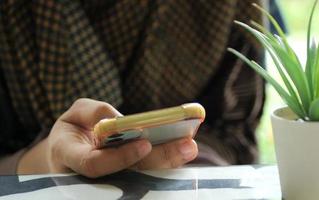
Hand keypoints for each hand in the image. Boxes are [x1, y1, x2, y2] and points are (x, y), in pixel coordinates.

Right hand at [17, 98, 197, 176]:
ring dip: (168, 160)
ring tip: (190, 145)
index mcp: (69, 157)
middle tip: (186, 145)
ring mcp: (110, 177)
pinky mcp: (125, 174)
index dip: (120, 157)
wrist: (71, 147)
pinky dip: (165, 158)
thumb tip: (122, 121)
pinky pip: (146, 169)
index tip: (145, 143)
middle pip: (127, 173)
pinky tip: (183, 147)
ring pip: (140, 175)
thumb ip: (94, 112)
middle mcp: (90, 174)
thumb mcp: (76, 113)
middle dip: (158, 159)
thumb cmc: (75, 127)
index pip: (94, 164)